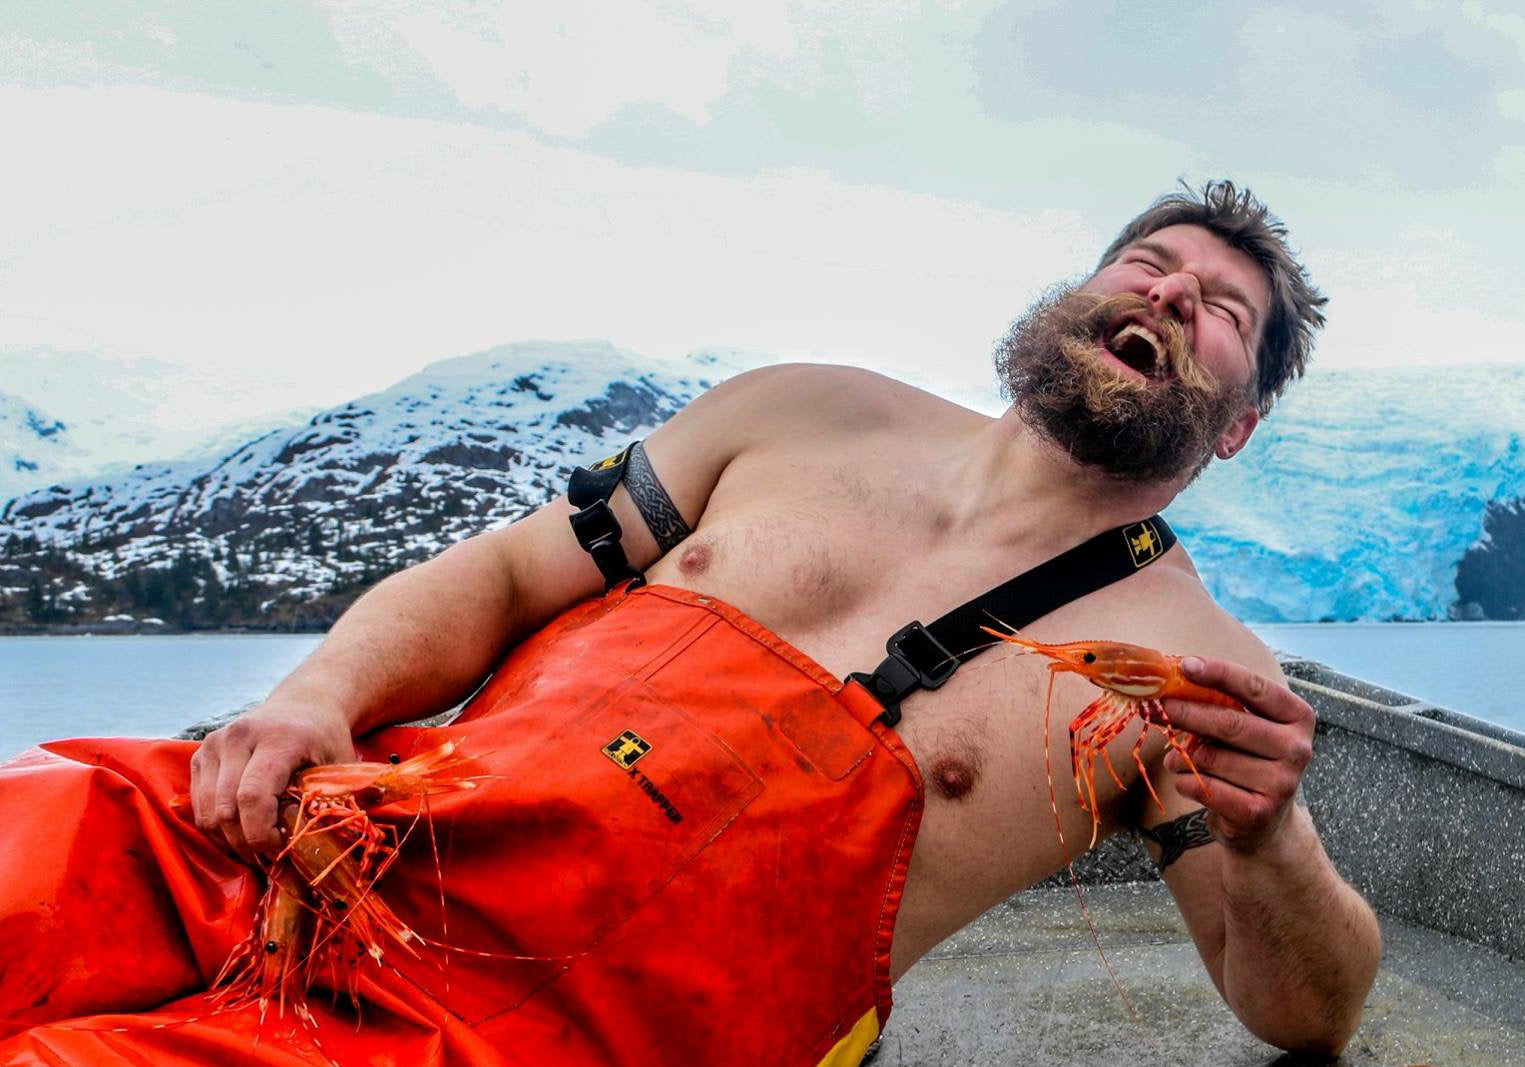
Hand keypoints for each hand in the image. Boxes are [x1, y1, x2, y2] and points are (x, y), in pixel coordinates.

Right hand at [189, 699, 356, 861]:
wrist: (304, 704)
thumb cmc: (325, 739)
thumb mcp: (340, 764)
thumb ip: (334, 800)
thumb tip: (327, 849)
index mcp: (278, 738)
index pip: (253, 796)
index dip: (261, 834)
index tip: (281, 851)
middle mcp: (239, 736)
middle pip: (226, 808)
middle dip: (246, 843)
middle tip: (269, 859)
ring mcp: (215, 743)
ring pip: (207, 810)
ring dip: (228, 840)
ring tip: (256, 849)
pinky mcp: (201, 754)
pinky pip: (199, 804)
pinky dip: (216, 827)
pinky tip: (241, 832)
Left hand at [1161, 656, 1314, 853]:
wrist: (1263, 821)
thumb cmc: (1245, 760)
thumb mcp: (1243, 727)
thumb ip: (1218, 704)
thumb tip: (1168, 683)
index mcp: (1297, 716)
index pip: (1254, 687)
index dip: (1218, 673)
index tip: (1185, 665)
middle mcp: (1297, 748)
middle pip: (1230, 722)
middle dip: (1186, 712)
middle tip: (1154, 706)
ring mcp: (1282, 783)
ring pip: (1211, 758)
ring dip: (1181, 756)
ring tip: (1173, 757)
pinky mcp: (1260, 812)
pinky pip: (1205, 788)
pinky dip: (1184, 781)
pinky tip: (1184, 780)